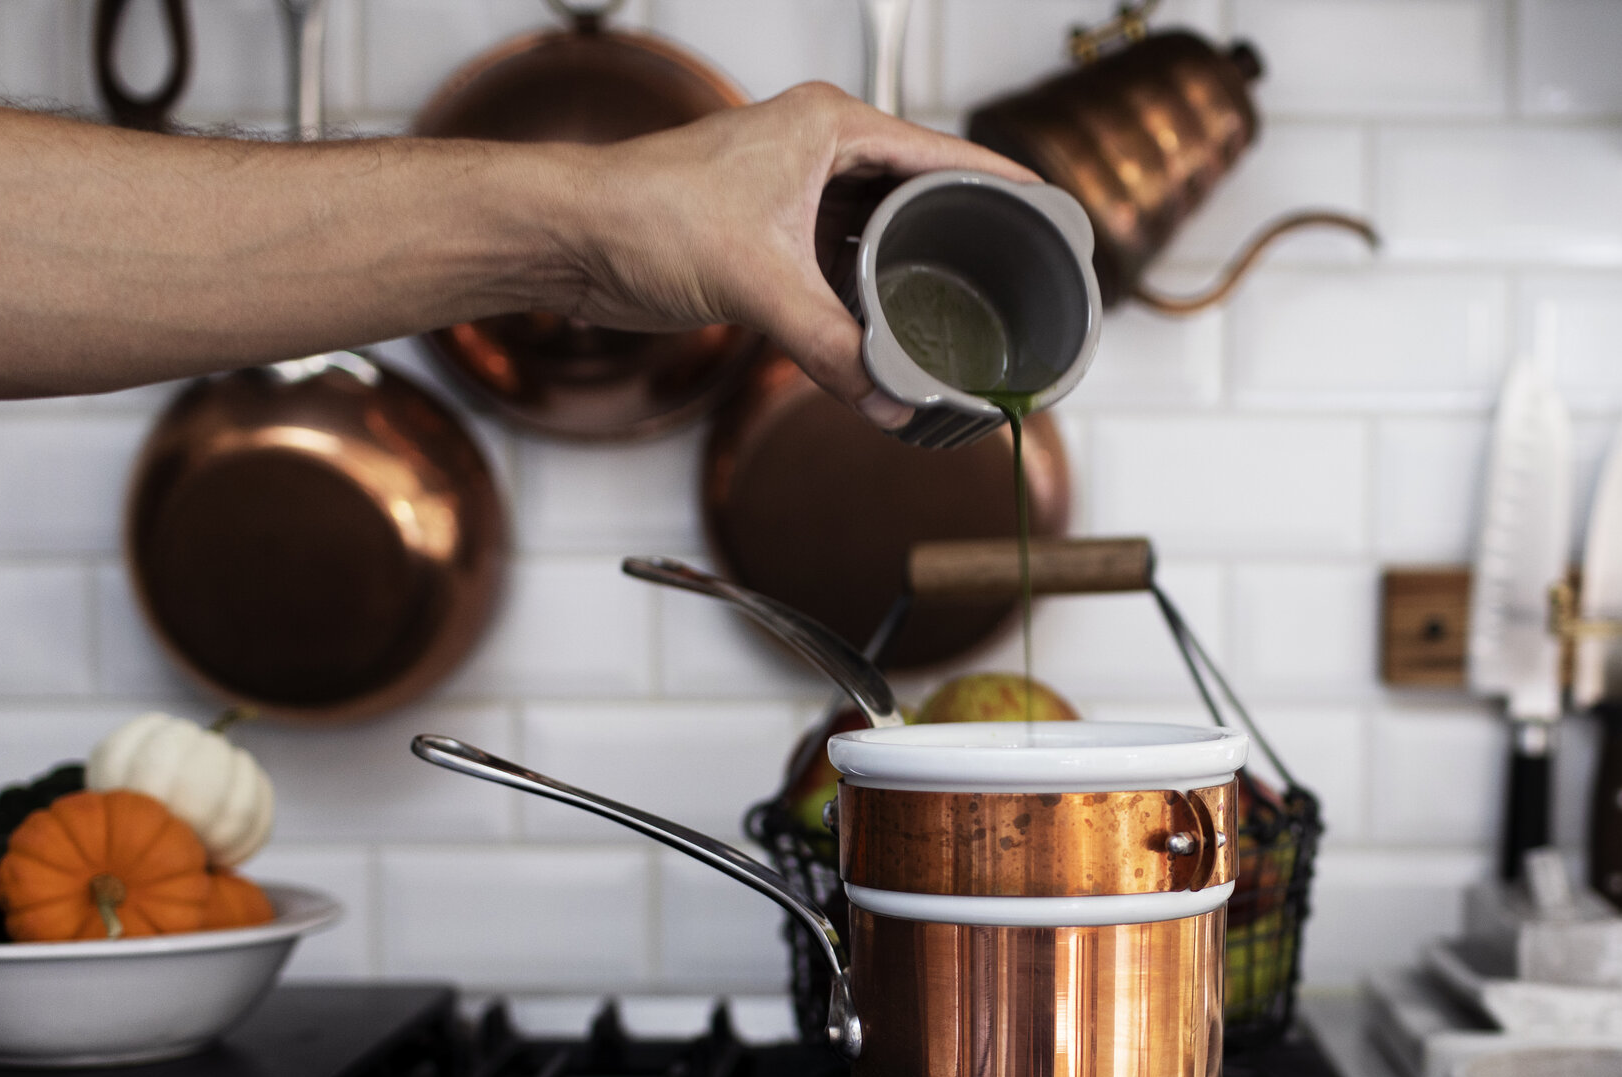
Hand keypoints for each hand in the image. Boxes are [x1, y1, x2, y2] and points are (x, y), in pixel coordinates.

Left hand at [543, 84, 1033, 427]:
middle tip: (1011, 280)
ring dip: (909, 277)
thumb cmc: (641, 214)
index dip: (1002, 184)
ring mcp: (793, 194)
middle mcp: (817, 152)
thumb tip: (887, 402)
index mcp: (830, 129)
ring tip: (960, 314)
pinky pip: (840, 268)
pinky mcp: (767, 238)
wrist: (569, 240)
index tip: (1051, 213)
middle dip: (960, 240)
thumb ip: (832, 348)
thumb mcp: (758, 284)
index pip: (944, 152)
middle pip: (919, 196)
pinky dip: (865, 300)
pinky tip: (888, 334)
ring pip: (878, 236)